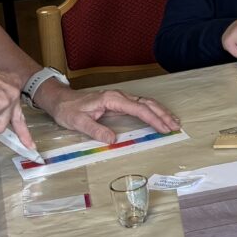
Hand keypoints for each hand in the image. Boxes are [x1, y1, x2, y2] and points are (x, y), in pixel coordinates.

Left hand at [39, 82, 179, 143]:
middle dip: (163, 115)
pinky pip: (141, 105)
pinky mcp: (120, 102)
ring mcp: (121, 98)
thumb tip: (113, 140)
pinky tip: (160, 117)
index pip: (139, 109)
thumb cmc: (68, 110)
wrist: (61, 100)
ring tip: (174, 122)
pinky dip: (154, 111)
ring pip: (147, 103)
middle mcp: (120, 96)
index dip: (153, 119)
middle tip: (175, 127)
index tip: (164, 128)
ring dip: (161, 112)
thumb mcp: (78, 122)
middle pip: (148, 103)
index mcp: (113, 99)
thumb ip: (96, 130)